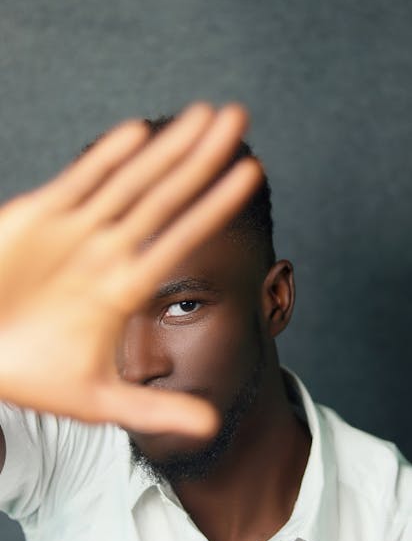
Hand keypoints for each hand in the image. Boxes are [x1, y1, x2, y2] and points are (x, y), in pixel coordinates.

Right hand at [0, 103, 261, 438]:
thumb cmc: (30, 378)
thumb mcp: (96, 400)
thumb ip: (153, 410)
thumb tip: (210, 427)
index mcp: (124, 287)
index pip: (182, 237)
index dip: (216, 206)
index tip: (251, 174)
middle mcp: (108, 251)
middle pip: (166, 194)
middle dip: (203, 156)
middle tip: (241, 115)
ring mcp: (75, 231)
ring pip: (130, 179)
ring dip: (167, 146)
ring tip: (206, 114)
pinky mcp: (36, 218)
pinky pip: (78, 183)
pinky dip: (104, 159)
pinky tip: (138, 133)